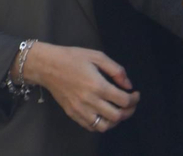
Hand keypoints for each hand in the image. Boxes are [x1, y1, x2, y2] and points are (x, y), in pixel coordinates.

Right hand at [23, 42, 138, 132]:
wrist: (47, 65)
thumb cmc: (72, 57)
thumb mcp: (96, 56)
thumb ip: (115, 70)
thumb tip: (128, 85)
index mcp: (98, 85)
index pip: (123, 100)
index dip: (134, 99)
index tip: (135, 94)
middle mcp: (90, 100)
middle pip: (117, 116)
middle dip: (129, 111)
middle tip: (130, 104)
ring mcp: (80, 110)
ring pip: (105, 126)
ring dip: (115, 121)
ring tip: (118, 111)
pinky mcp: (73, 114)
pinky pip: (91, 127)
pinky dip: (101, 124)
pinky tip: (103, 114)